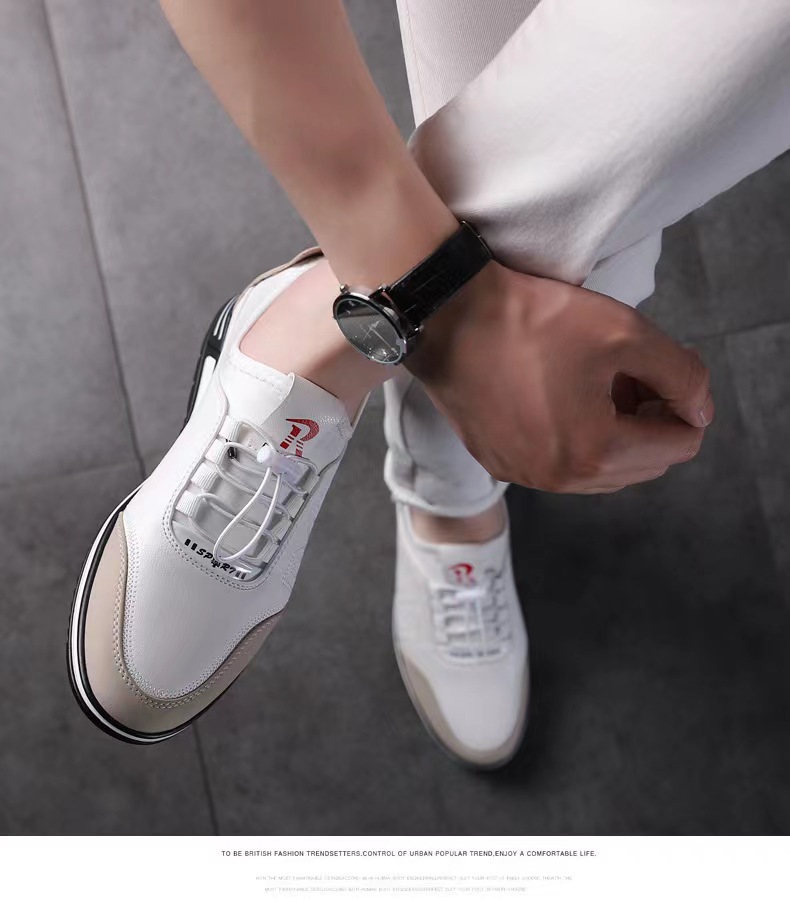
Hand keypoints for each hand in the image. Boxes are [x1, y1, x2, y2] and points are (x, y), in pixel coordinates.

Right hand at [407, 261, 713, 493]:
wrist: (449, 319)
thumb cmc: (533, 321)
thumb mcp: (626, 333)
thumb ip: (683, 375)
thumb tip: (700, 410)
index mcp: (596, 452)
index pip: (680, 445)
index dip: (685, 403)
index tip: (664, 368)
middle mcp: (561, 479)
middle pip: (643, 464)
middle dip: (650, 420)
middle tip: (632, 372)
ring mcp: (526, 476)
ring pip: (601, 469)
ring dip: (614, 432)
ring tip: (595, 383)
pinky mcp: (500, 464)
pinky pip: (559, 465)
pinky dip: (574, 437)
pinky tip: (556, 395)